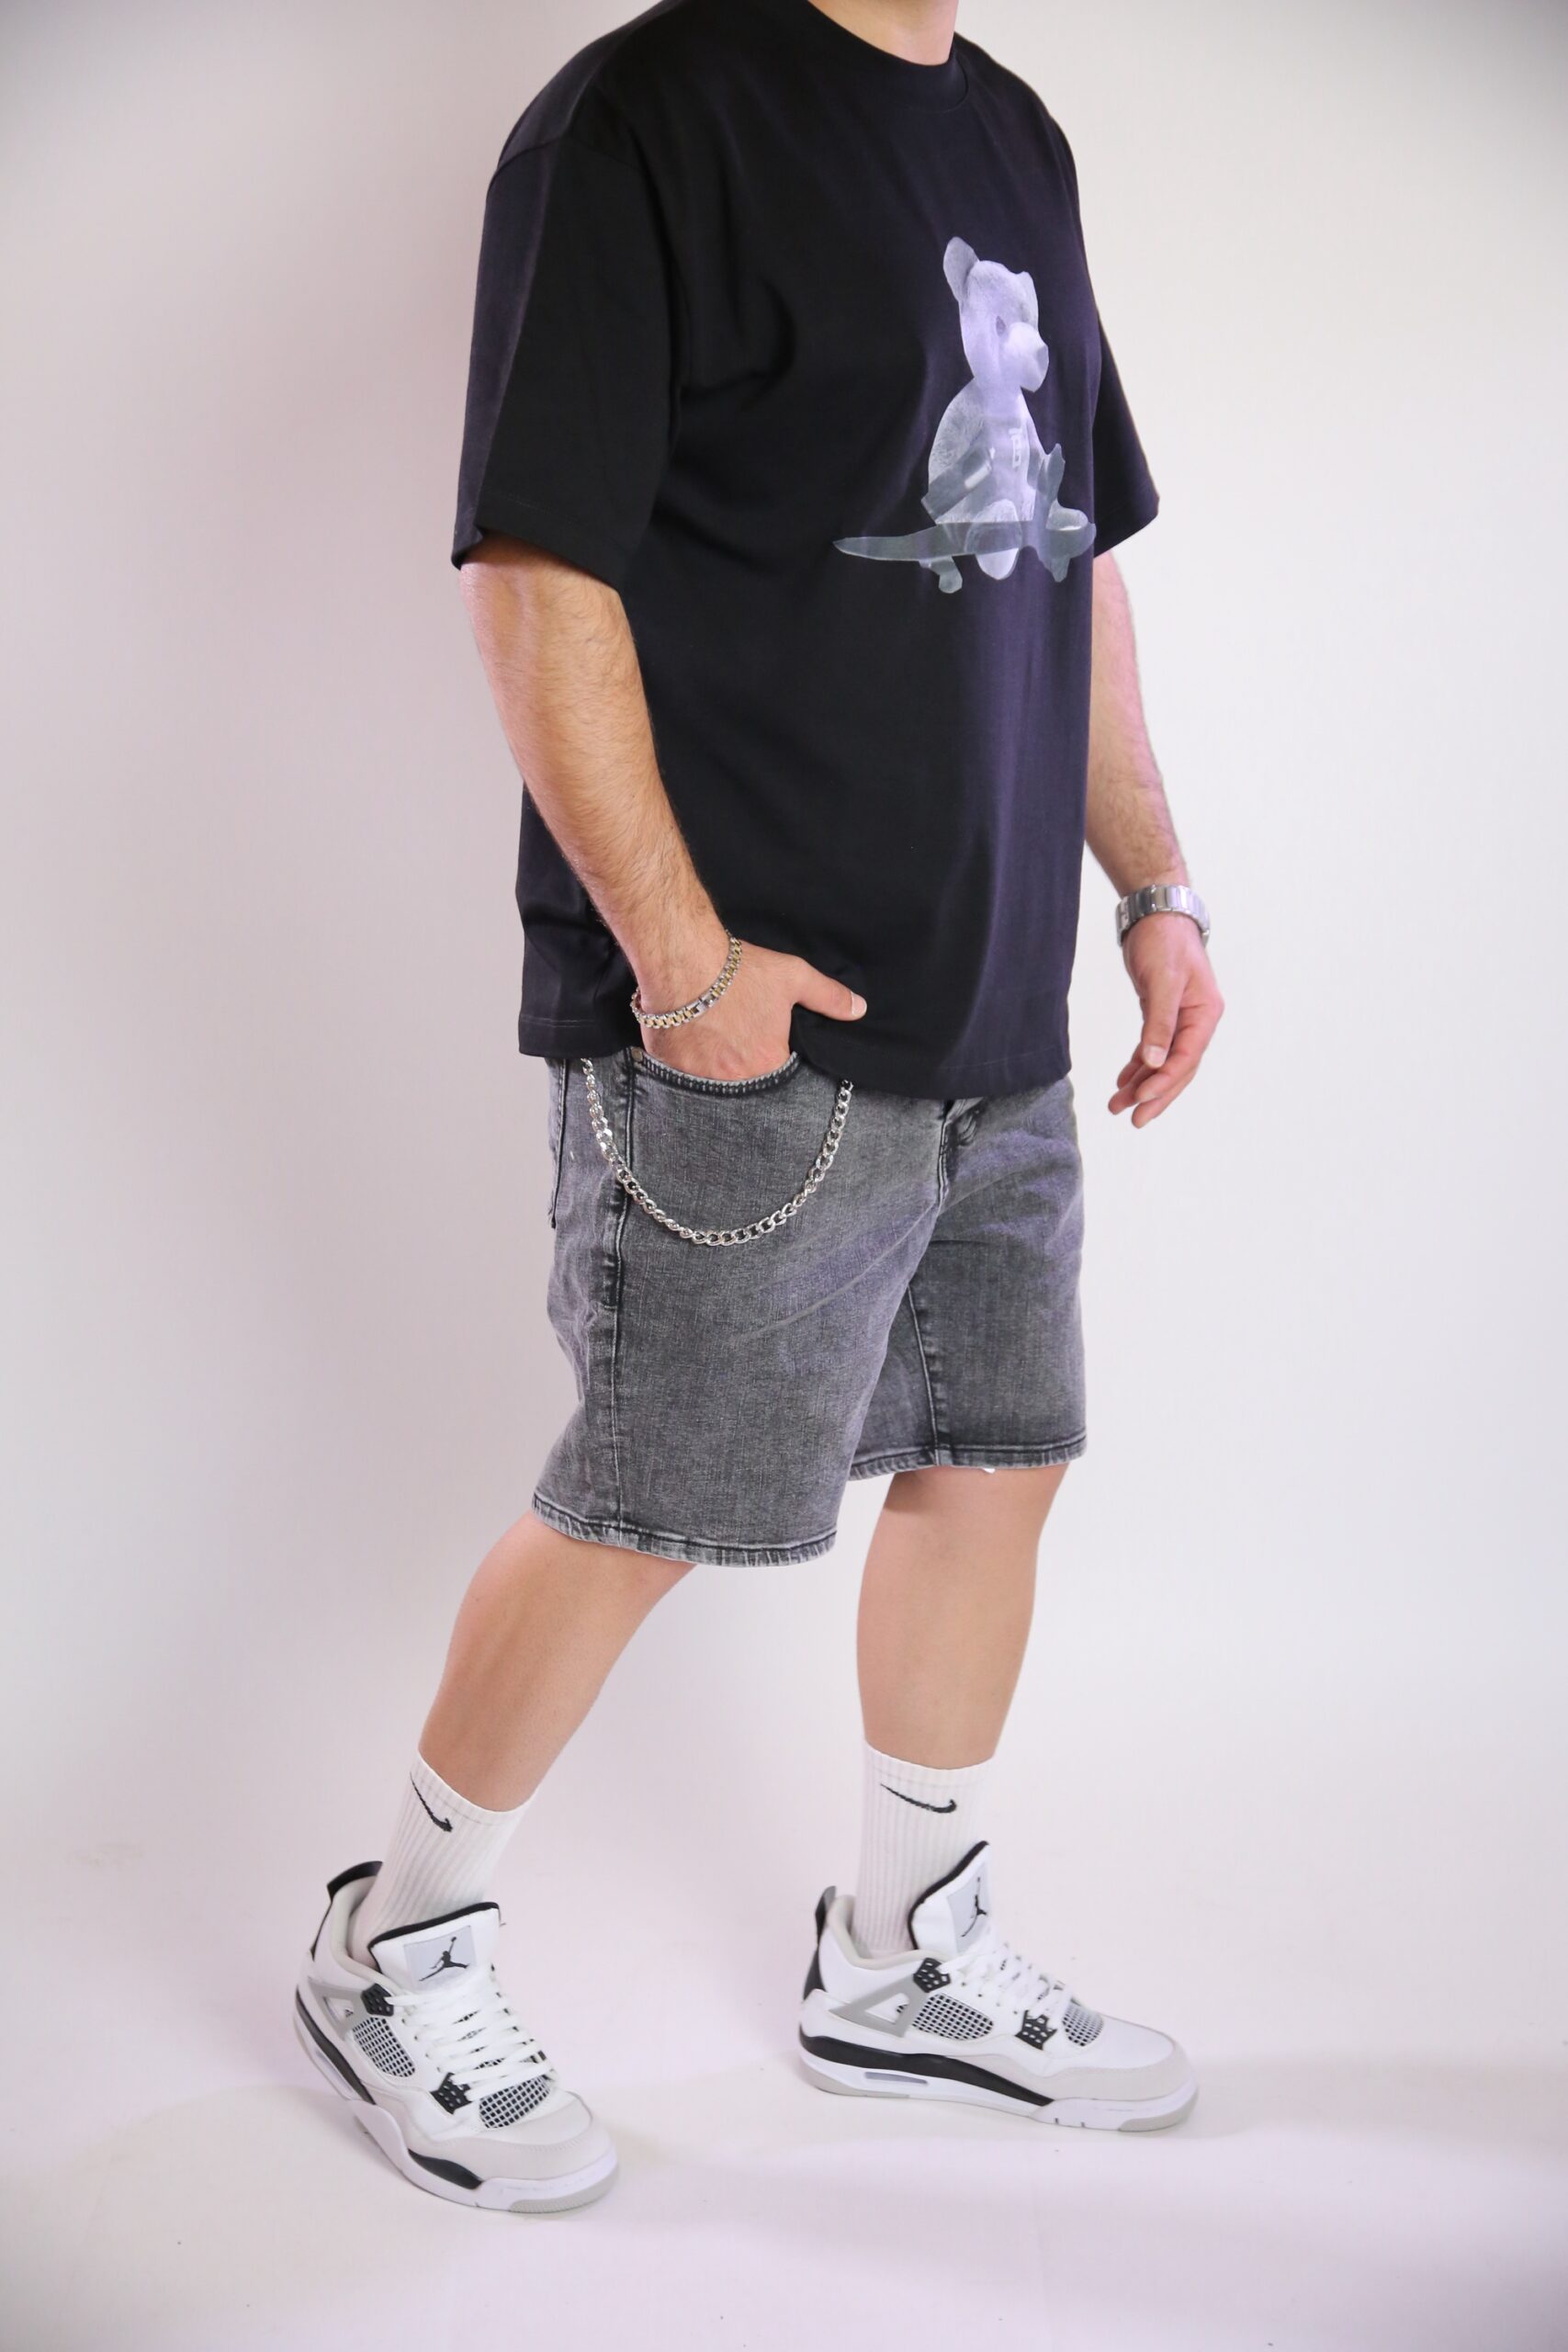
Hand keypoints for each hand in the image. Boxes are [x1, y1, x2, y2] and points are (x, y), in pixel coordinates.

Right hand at [635, 934, 865, 1079]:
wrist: (683, 959)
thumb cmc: (739, 969)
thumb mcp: (793, 977)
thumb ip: (828, 997)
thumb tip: (859, 1009)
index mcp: (770, 1063)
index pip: (779, 1073)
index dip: (771, 1056)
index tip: (762, 1040)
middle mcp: (737, 1080)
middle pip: (746, 1080)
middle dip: (743, 1063)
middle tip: (734, 1036)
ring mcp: (701, 1079)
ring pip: (714, 1081)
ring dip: (715, 1065)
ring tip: (713, 1038)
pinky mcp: (672, 1071)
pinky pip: (684, 1077)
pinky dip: (688, 1063)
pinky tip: (690, 1041)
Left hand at [1110, 915, 1223, 1127]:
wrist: (1156, 914)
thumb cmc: (1165, 941)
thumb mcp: (1163, 981)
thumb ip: (1159, 1022)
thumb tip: (1154, 1063)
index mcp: (1205, 1015)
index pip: (1186, 1059)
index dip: (1164, 1082)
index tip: (1141, 1101)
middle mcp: (1197, 1021)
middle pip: (1177, 1068)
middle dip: (1154, 1094)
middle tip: (1133, 1119)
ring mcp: (1181, 1019)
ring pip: (1162, 1062)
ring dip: (1142, 1084)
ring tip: (1117, 1105)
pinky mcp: (1162, 1014)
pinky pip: (1152, 1049)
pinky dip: (1138, 1066)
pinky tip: (1123, 1081)